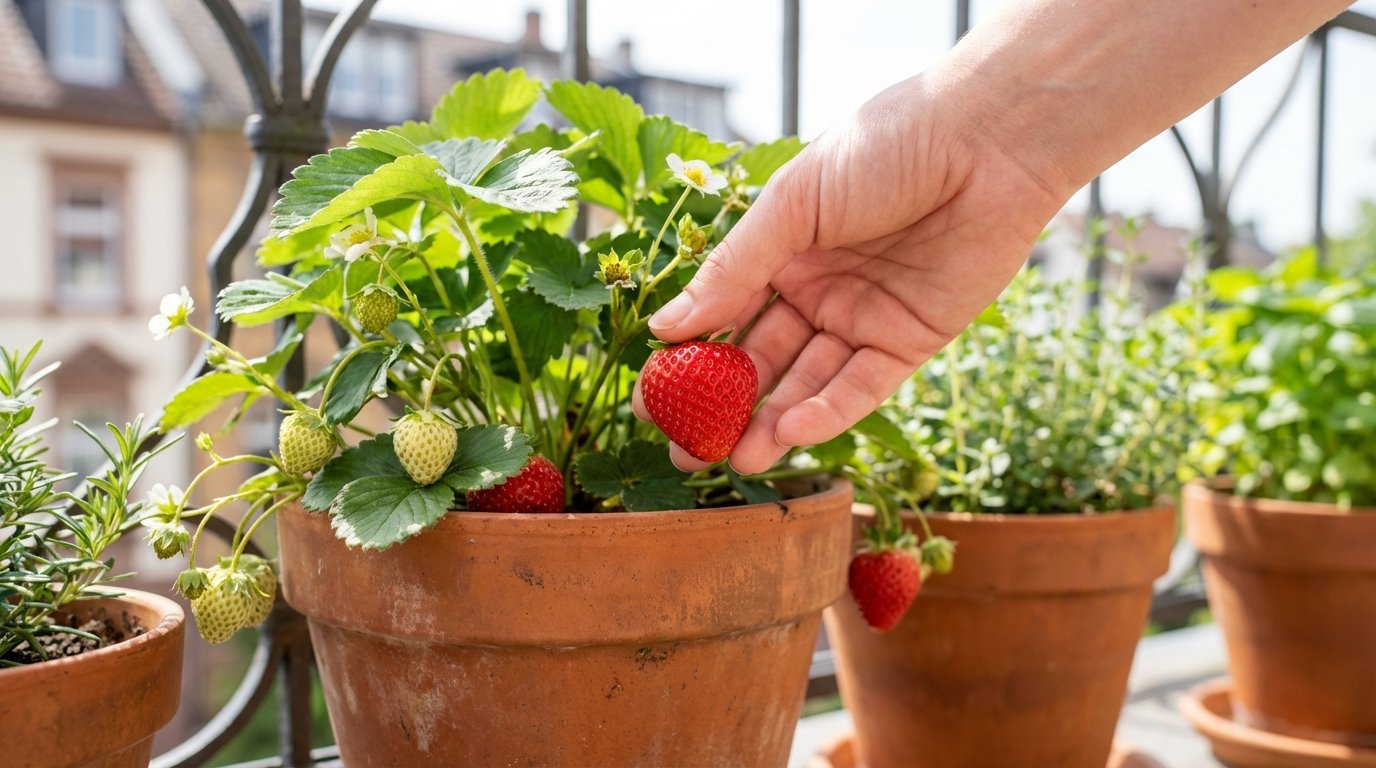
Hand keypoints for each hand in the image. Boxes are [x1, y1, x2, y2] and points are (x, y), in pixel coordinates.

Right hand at [634, 73, 1065, 473]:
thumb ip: (733, 270)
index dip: (687, 361)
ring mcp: (862, 318)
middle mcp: (817, 289)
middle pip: (760, 361)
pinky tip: (791, 431)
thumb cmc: (885, 148)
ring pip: (807, 382)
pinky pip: (863, 386)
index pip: (722, 316)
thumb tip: (665, 327)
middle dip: (723, 410)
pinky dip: (829, 411)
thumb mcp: (792, 204)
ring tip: (734, 461)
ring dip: (771, 422)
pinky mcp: (911, 341)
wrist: (987, 142)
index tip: (649, 403)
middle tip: (685, 453)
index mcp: (780, 250)